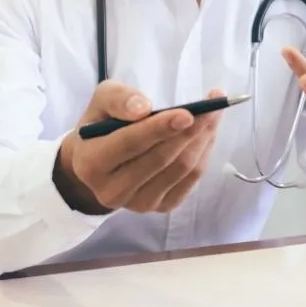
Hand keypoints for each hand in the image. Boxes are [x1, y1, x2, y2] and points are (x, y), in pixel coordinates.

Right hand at [54, 81, 223, 214]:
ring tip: (213, 114)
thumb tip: (143, 108)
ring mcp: (139, 204)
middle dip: (190, 131)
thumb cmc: (102, 125)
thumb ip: (117, 99)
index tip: (188, 113)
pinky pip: (191, 180)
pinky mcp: (161, 207)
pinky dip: (204, 154)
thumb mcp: (102, 101)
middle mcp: (113, 191)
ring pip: (181, 170)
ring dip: (202, 140)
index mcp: (92, 163)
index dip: (160, 128)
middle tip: (212, 106)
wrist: (101, 162)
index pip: (130, 144)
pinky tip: (207, 134)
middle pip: (161, 159)